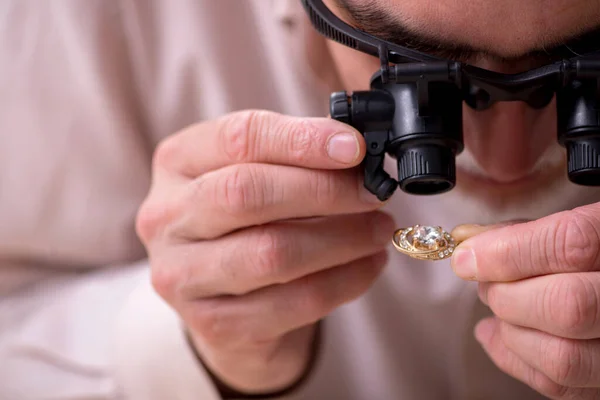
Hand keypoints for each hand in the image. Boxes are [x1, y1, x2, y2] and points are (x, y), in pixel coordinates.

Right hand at [135, 110, 393, 394]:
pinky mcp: (214, 323)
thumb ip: (295, 157)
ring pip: (272, 253)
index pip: (238, 138)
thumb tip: (358, 151)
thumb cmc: (247, 222)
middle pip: (247, 193)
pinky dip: (345, 281)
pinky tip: (369, 265)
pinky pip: (293, 302)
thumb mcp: (256, 175)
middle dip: (324, 190)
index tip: (355, 148)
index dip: (302, 141)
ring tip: (379, 229)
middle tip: (373, 193)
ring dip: (342, 239)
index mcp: (177, 162)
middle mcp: (167, 217)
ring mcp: (182, 275)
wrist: (224, 299)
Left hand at [451, 208, 599, 398]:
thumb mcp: (568, 224)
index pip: (571, 245)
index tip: (465, 257)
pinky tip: (495, 331)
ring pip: (561, 357)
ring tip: (497, 306)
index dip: (507, 253)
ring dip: (510, 331)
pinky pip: (558, 386)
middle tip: (485, 283)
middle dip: (506, 295)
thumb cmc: (588, 250)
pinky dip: (511, 356)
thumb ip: (522, 232)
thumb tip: (469, 249)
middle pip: (566, 306)